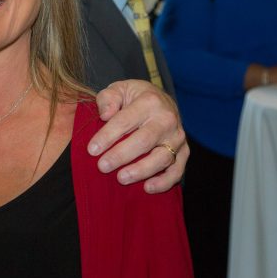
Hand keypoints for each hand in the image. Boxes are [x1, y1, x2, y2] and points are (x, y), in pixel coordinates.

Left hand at [91, 79, 186, 193]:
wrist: (161, 100)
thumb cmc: (134, 98)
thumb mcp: (118, 89)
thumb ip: (108, 98)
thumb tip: (105, 114)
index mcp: (149, 101)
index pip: (125, 120)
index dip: (107, 136)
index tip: (92, 150)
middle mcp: (167, 119)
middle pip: (144, 140)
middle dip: (121, 155)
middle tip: (103, 166)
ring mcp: (177, 137)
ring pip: (162, 157)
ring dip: (141, 170)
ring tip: (121, 178)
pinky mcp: (183, 152)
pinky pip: (177, 170)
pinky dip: (164, 182)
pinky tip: (147, 188)